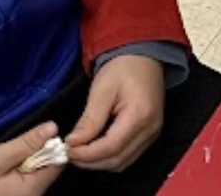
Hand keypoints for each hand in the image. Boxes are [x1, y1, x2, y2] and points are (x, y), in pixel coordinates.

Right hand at [0, 123, 64, 195]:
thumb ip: (27, 144)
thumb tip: (54, 128)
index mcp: (32, 190)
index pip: (58, 163)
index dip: (52, 145)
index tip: (37, 135)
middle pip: (48, 167)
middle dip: (37, 152)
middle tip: (16, 146)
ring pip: (36, 171)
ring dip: (26, 159)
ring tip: (7, 156)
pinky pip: (24, 178)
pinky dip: (17, 168)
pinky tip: (3, 166)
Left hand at [65, 55, 164, 171]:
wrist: (145, 58)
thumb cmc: (123, 69)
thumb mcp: (102, 90)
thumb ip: (89, 120)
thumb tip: (73, 144)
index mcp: (140, 115)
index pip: (111, 146)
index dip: (86, 154)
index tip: (67, 148)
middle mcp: (150, 129)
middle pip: (117, 159)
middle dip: (90, 161)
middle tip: (69, 151)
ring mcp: (153, 133)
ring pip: (122, 162)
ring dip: (99, 162)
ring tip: (80, 151)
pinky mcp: (150, 135)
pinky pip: (128, 156)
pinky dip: (109, 158)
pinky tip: (95, 149)